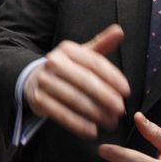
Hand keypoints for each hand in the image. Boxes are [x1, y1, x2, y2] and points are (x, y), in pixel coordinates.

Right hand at [23, 24, 129, 138]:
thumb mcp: (82, 54)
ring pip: (74, 99)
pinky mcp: (38, 100)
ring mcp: (44, 81)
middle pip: (85, 81)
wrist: (33, 79)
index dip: (112, 77)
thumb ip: (101, 44)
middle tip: (120, 109)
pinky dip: (78, 124)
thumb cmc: (66, 68)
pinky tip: (92, 130)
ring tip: (111, 122)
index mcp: (67, 49)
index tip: (126, 91)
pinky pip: (61, 114)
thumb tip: (119, 30)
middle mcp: (53, 62)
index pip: (94, 62)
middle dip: (105, 97)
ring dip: (95, 113)